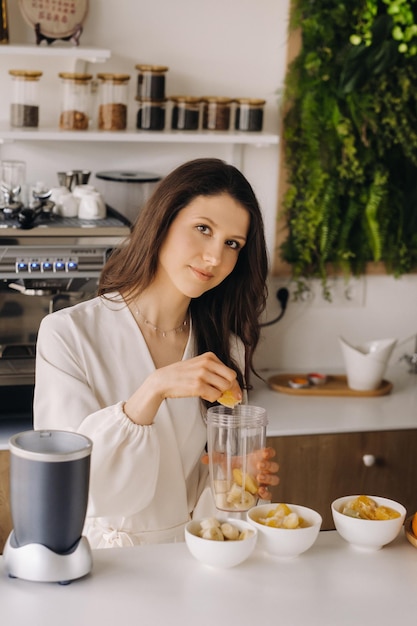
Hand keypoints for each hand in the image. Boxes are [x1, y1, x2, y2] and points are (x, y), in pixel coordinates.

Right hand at [124, 352, 241, 424]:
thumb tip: (232, 387)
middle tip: (222, 394)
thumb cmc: (181, 374)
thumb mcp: (199, 366)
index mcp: (209, 357)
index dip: (234, 384)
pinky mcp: (198, 386)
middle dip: (229, 390)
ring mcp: (202, 375)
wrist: (163, 380)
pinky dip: (211, 398)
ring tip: (207, 392)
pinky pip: (215, 396)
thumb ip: (214, 372)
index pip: (231, 372)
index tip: (236, 392)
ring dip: (218, 394)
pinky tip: (203, 395)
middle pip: (231, 380)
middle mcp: (207, 364)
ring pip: (224, 388)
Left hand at [201, 446, 278, 500]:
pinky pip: (269, 494)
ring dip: (269, 478)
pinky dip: (267, 493)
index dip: (269, 452)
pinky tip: (260, 492)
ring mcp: (263, 481)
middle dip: (268, 465)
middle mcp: (262, 469)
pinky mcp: (260, 492)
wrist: (235, 481)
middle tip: (259, 465)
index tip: (265, 452)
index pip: (269, 453)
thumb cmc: (236, 468)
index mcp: (257, 458)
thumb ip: (217, 458)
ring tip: (259, 477)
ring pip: (274, 479)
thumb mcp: (227, 462)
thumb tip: (205, 458)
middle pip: (273, 466)